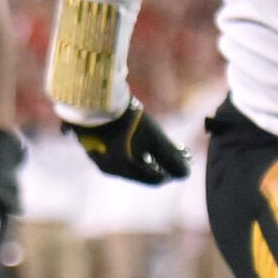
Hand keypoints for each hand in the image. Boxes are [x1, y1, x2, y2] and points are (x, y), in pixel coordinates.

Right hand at [67, 102, 190, 185]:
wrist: (95, 98)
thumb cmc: (128, 121)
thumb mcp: (155, 139)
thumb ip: (171, 158)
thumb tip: (185, 174)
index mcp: (122, 170)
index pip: (154, 179)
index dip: (172, 172)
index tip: (184, 161)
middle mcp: (108, 167)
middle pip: (141, 171)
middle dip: (161, 163)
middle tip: (175, 152)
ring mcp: (98, 153)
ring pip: (128, 161)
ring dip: (147, 155)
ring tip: (159, 144)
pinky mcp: (92, 140)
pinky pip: (117, 150)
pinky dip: (132, 147)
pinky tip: (138, 135)